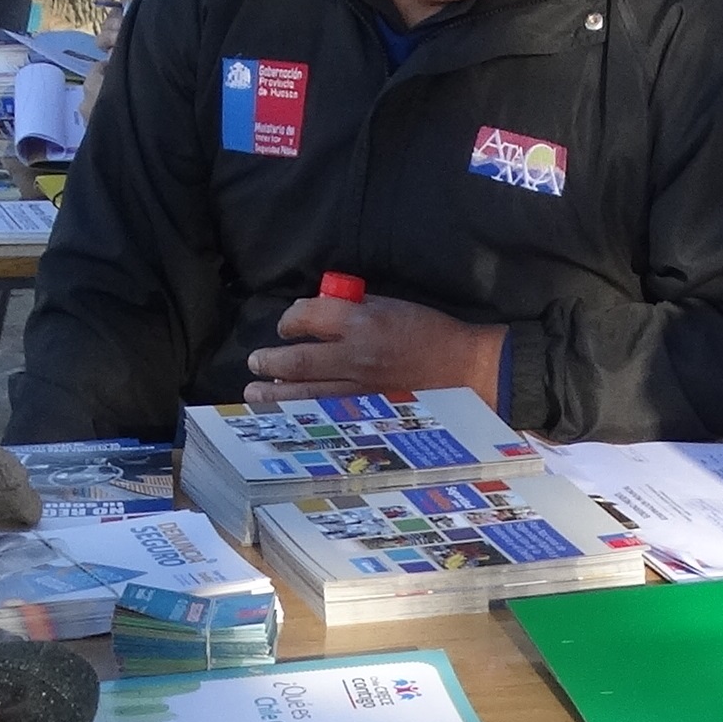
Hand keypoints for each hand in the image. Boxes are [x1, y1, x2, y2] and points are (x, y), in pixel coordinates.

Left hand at [248, 290, 506, 401]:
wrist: (467, 370)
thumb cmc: (432, 333)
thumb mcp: (392, 306)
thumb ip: (354, 308)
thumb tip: (320, 313)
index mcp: (362, 321)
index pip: (308, 316)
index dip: (288, 320)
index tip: (285, 326)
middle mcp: (355, 356)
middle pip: (297, 360)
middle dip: (269, 361)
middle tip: (255, 362)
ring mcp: (359, 390)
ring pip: (304, 394)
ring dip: (273, 394)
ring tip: (254, 391)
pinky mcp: (367, 413)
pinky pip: (325, 414)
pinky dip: (301, 414)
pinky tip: (285, 416)